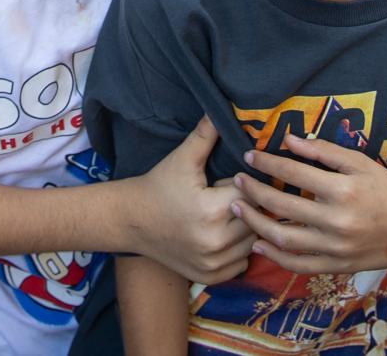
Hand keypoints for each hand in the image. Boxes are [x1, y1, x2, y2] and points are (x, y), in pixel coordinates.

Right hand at [128, 116, 253, 282]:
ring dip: (246, 230)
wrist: (131, 221)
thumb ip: (205, 136)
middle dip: (246, 208)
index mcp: (211, 210)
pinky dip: (237, 252)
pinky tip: (221, 236)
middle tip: (226, 199)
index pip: (250, 195)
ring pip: (252, 244)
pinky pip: (241, 264)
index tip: (229, 182)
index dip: (242, 187)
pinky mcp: (210, 277)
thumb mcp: (181, 159)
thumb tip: (221, 109)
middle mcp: (215, 242)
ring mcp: (213, 263)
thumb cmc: (158, 186)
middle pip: (254, 220)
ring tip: (225, 217)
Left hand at [232, 133, 386, 273]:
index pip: (293, 174)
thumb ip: (323, 151)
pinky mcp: (338, 266)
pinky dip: (276, 256)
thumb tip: (288, 139)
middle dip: (254, 192)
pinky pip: (300, 265)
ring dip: (256, 223)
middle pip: (282, 206)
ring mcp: (337, 248)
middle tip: (237, 180)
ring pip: (285, 239)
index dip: (267, 163)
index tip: (249, 156)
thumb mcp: (360, 162)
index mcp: (343, 190)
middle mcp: (337, 221)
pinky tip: (259, 243)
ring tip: (238, 209)